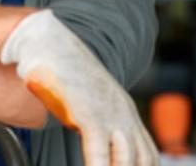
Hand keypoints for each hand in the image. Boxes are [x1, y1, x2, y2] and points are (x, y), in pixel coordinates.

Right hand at [0, 10, 158, 165]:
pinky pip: (99, 152)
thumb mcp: (85, 99)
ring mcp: (110, 114)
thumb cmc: (59, 71)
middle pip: (142, 160)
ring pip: (126, 161)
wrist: (47, 42)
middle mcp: (123, 114)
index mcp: (124, 111)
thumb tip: (87, 138)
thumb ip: (92, 120)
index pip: (148, 155)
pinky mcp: (91, 113)